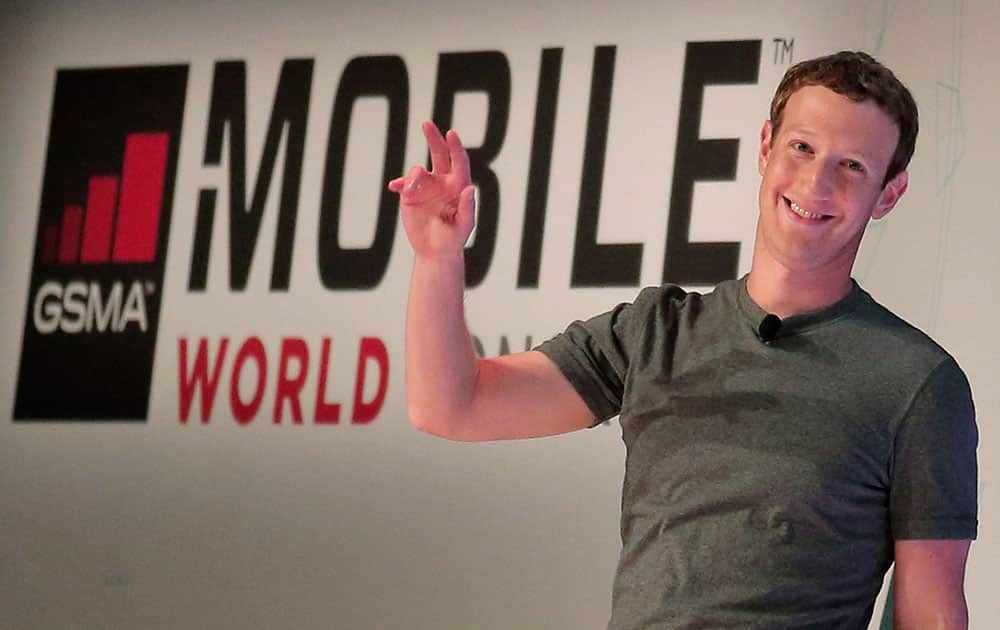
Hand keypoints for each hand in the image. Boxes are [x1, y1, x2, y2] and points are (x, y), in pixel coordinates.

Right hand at [388, 121, 476, 260]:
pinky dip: (399, 183)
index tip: (450, 134)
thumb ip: (468, 207)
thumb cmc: (454, 239)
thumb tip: (470, 188)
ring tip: (409, 191)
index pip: (458, 161)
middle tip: (427, 124)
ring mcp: (425, 187)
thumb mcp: (464, 225)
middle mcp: (442, 182)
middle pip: (439, 154)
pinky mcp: (410, 195)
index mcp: (458, 185)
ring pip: (417, 171)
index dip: (455, 147)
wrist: (434, 251)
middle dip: (433, 139)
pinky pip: (403, 184)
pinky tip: (394, 187)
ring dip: (412, 178)